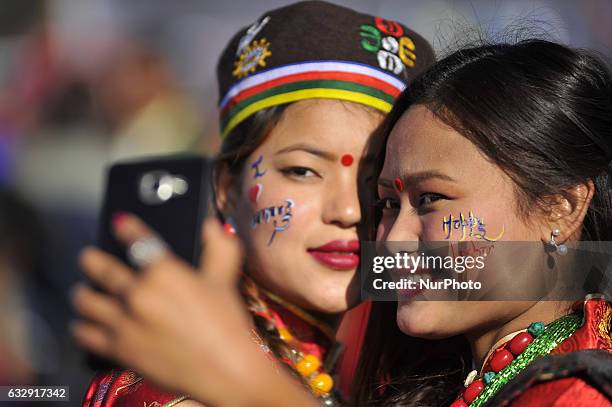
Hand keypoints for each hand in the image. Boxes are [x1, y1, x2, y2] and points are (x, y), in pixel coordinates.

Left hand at [72, 215, 314, 405]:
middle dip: (92, 260)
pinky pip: (86, 334)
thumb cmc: (227, 324)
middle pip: (101, 269)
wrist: (225, 370)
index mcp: (164, 272)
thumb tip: (211, 226)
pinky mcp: (119, 349)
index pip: (138, 240)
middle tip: (88, 257)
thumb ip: (219, 247)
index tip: (119, 222)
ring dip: (82, 294)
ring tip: (83, 291)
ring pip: (87, 302)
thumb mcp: (225, 279)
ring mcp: (125, 322)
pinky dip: (82, 327)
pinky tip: (83, 324)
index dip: (126, 227)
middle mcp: (138, 293)